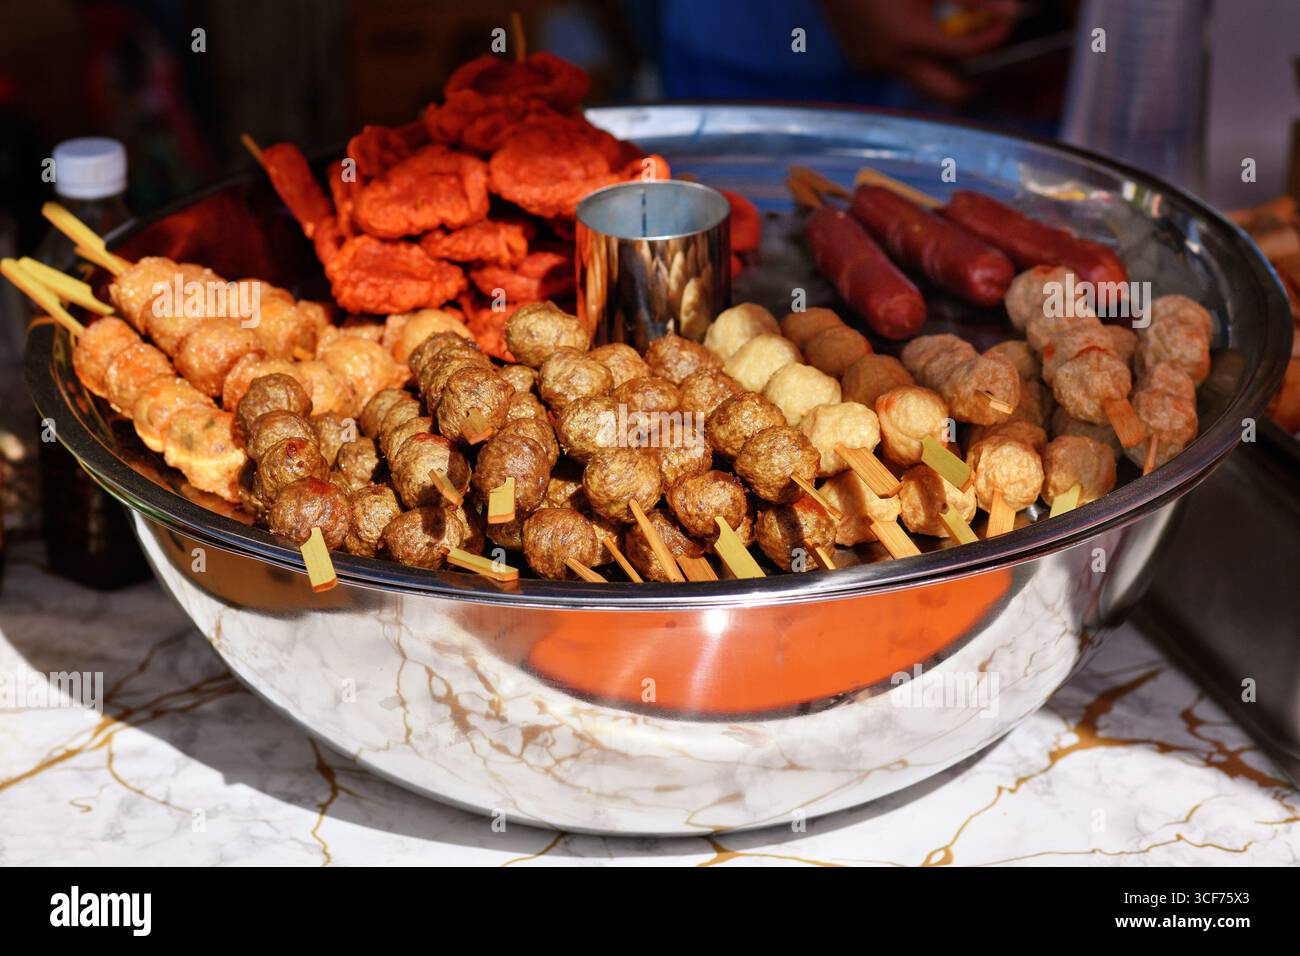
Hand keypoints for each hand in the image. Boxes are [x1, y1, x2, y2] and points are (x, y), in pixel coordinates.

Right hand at [822, 0, 1017, 102]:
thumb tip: (1010, 12)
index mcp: (907, 38)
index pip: (965, 54)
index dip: (992, 40)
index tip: (1005, 26)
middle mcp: (889, 61)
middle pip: (947, 94)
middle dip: (974, 80)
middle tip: (990, 56)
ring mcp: (872, 66)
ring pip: (923, 82)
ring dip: (944, 67)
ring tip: (956, 39)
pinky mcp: (862, 62)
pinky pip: (899, 70)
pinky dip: (916, 58)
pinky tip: (916, 31)